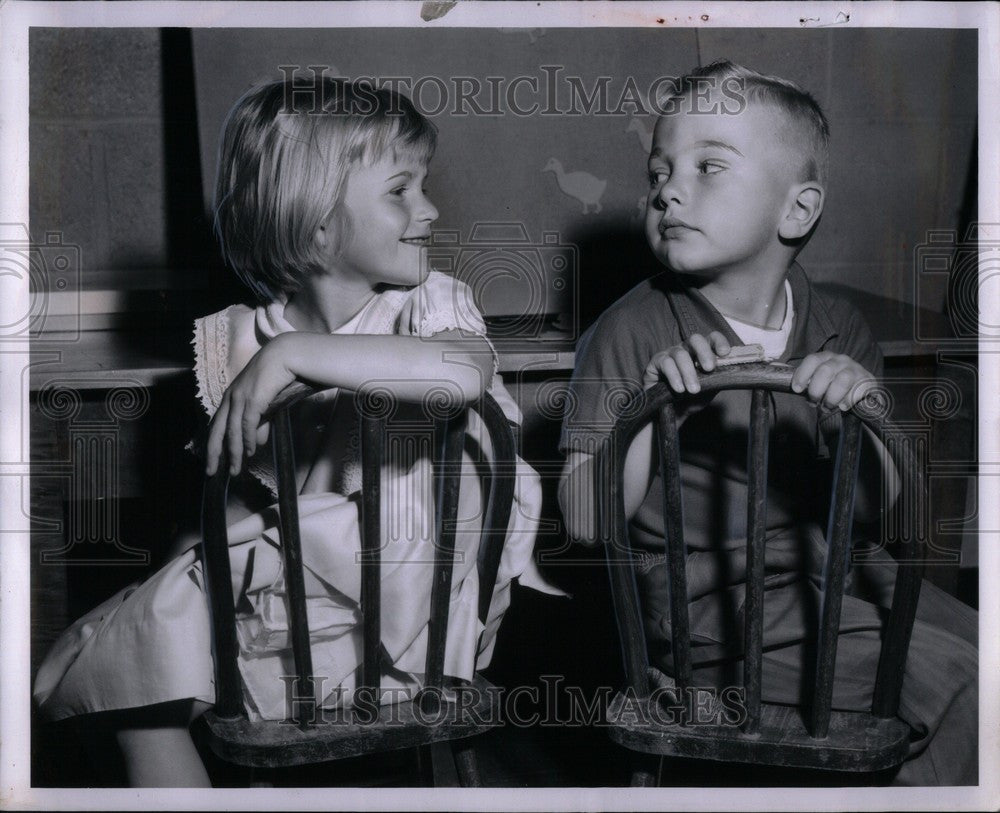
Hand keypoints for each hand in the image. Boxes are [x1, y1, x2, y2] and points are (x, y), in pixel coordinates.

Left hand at [205, 335, 295, 475]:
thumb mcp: (266, 403)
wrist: (287, 356)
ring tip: (235, 469)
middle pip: (217, 429)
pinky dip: (247, 440)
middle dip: (213, 453)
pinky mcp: (253, 399)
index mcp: (232, 396)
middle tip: (210, 472)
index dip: (214, 443)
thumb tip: (257, 444)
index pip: (217, 424)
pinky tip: (250, 452)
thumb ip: (261, 424)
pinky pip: (246, 424)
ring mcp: (240, 397)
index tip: (213, 460)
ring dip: (233, 452)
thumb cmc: (278, 377)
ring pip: (231, 431)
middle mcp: (231, 397)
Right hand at [643, 331, 731, 392]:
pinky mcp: (656, 362)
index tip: (725, 353)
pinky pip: (666, 363)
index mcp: (700, 353)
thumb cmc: (690, 400)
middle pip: (695, 339)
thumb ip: (718, 378)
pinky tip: (679, 389)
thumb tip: (731, 371)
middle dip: (704, 352)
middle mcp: (685, 349)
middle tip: (709, 368)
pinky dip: (674, 377)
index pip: (711, 339)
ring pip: (680, 354)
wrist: (670, 415)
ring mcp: (669, 354)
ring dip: (689, 372)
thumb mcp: (709, 390)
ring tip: (693, 390)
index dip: (719, 341)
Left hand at [791, 352, 874, 411]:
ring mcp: (856, 369)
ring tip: (828, 406)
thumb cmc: (834, 385)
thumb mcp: (820, 380)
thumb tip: (798, 390)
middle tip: (814, 402)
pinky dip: (848, 401)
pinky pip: (858, 391)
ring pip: (842, 380)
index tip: (797, 389)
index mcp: (826, 358)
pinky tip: (843, 406)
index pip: (812, 360)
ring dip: (831, 397)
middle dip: (816, 390)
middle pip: (825, 371)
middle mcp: (841, 360)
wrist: (860, 389)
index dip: (802, 374)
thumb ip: (809, 382)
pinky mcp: (868, 381)